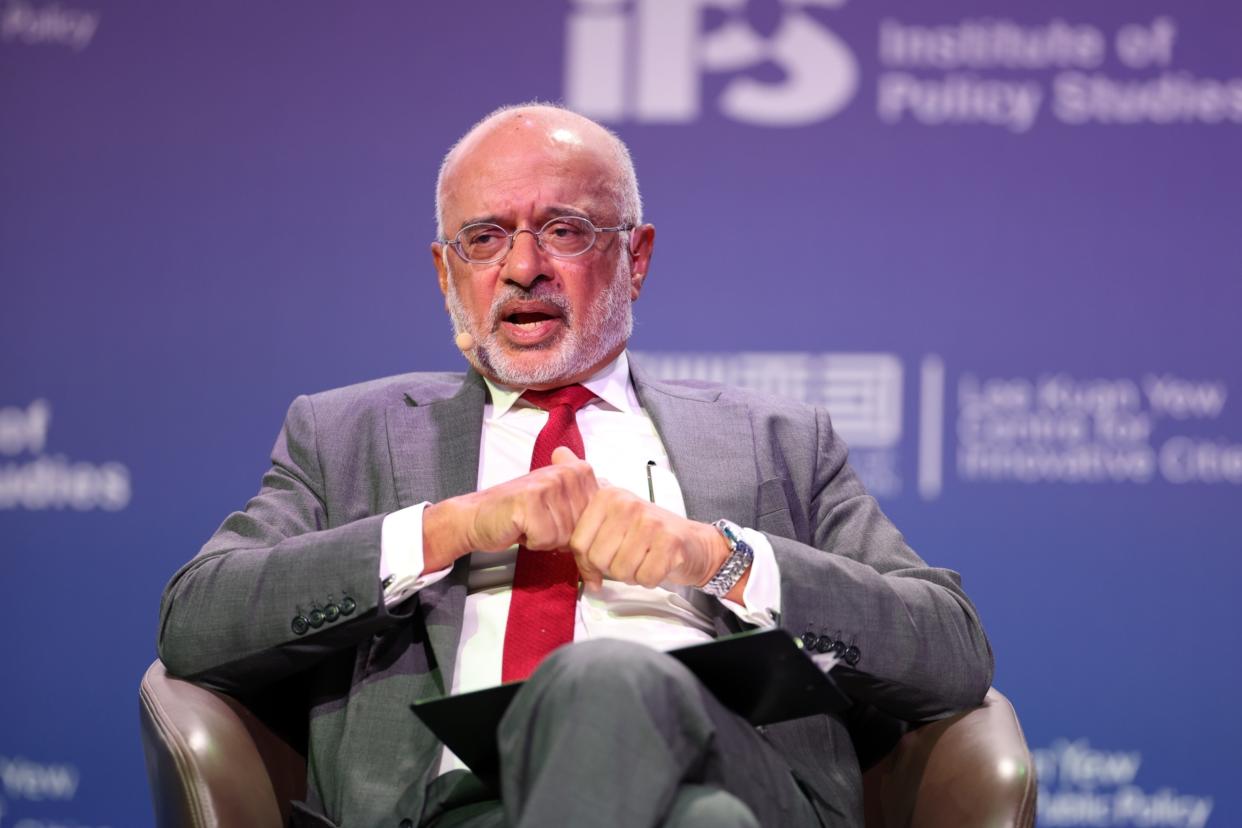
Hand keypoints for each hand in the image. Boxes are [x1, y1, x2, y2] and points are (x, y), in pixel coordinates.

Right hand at [422, 446, 596, 571]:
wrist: (480, 517)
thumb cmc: (522, 516)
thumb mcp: (563, 509)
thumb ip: (589, 513)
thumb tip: (624, 539)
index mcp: (580, 472)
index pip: (599, 519)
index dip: (578, 532)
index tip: (556, 522)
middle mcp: (568, 473)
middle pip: (583, 529)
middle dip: (561, 537)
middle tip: (539, 522)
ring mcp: (549, 485)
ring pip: (566, 537)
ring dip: (546, 539)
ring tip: (529, 523)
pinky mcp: (531, 502)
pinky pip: (546, 540)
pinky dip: (532, 542)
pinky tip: (520, 527)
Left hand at [567, 486, 732, 591]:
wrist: (691, 542)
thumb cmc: (645, 533)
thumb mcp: (610, 512)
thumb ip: (582, 491)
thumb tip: (557, 452)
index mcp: (608, 496)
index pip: (579, 545)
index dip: (587, 564)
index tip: (600, 562)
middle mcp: (628, 504)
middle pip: (599, 560)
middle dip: (612, 569)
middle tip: (628, 557)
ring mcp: (650, 522)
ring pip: (621, 571)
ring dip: (632, 574)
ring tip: (643, 558)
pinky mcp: (670, 542)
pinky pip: (645, 577)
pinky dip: (650, 578)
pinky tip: (657, 564)